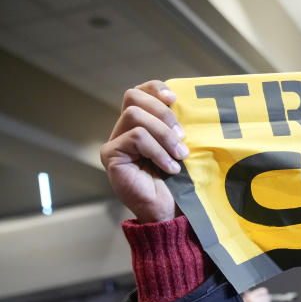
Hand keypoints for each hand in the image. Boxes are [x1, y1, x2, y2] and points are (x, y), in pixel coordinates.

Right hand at [100, 80, 187, 222]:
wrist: (171, 213)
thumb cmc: (181, 182)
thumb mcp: (183, 148)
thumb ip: (178, 127)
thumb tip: (189, 104)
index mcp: (142, 124)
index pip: (141, 92)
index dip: (156, 89)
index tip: (175, 99)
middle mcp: (124, 129)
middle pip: (133, 97)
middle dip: (162, 112)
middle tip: (182, 135)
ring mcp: (116, 142)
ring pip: (135, 116)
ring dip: (163, 135)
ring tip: (180, 156)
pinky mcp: (111, 155)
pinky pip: (136, 137)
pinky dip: (158, 151)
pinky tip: (170, 168)